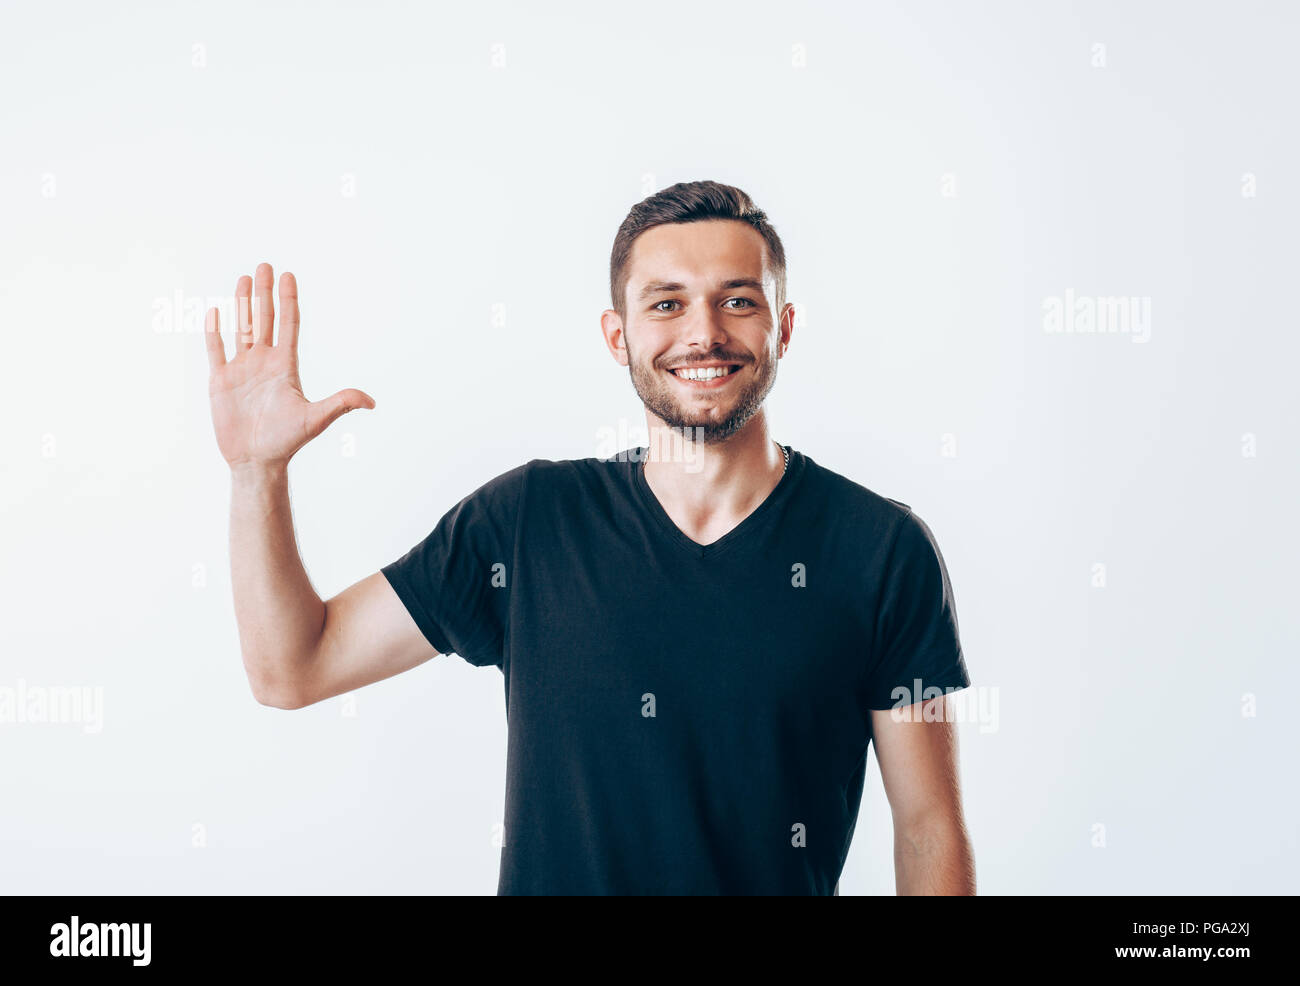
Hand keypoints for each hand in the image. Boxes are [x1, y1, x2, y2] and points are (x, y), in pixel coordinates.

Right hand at [204, 263, 373, 469]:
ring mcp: (242, 369)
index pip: (289, 325)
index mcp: (286, 366)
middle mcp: (264, 363)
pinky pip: (216, 349)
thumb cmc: (287, 441)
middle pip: (265, 319)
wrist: (257, 461)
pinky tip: (216, 311)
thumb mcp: (316, 419)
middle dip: (265, 293)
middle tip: (265, 266)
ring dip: (243, 304)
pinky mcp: (220, 381)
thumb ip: (340, 404)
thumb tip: (370, 401)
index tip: (289, 275)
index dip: (288, 301)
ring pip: (242, 328)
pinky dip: (215, 331)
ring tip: (245, 279)